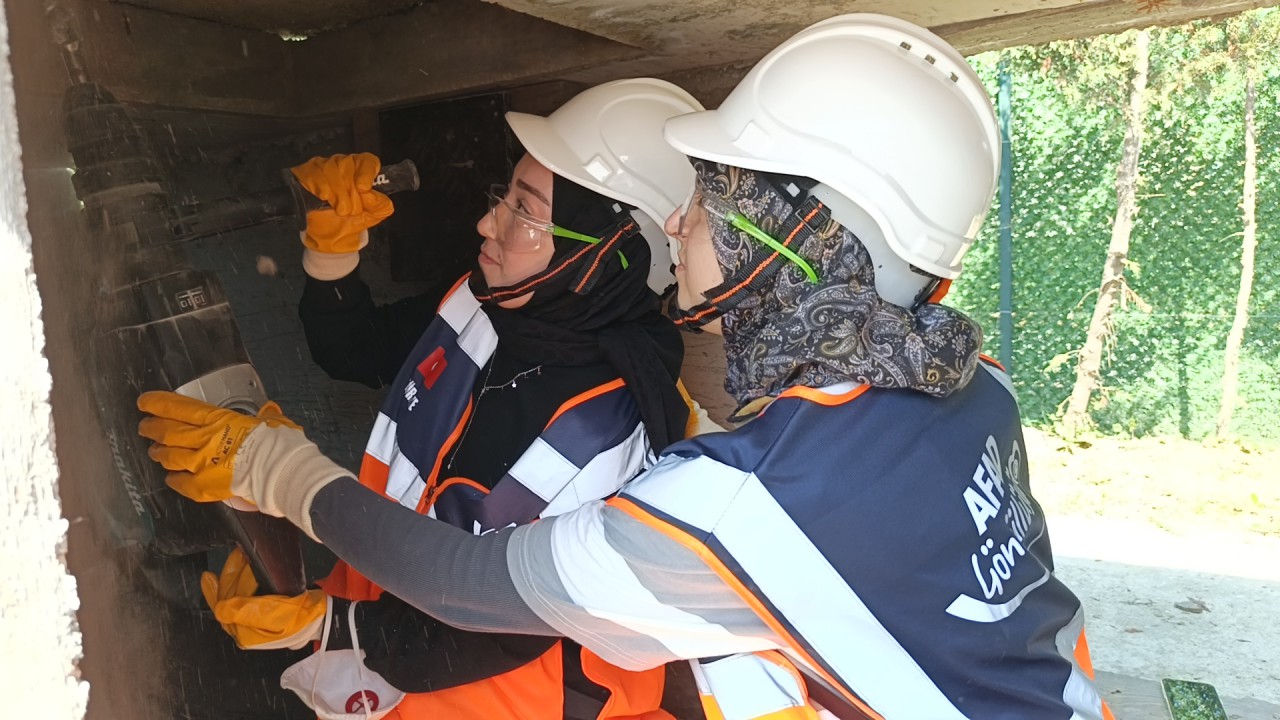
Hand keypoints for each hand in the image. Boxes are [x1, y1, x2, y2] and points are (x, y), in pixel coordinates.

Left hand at [137, 392, 299, 502]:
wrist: (280, 471)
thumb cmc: (278, 445)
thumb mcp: (273, 421)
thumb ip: (266, 416)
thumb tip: (270, 412)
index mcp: (217, 420)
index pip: (177, 407)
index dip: (157, 404)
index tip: (145, 402)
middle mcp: (203, 440)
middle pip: (166, 432)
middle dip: (151, 428)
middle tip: (145, 427)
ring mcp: (200, 464)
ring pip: (168, 456)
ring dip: (158, 453)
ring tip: (155, 451)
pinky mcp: (203, 486)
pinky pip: (179, 483)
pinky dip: (173, 480)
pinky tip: (171, 478)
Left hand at [203, 547, 326, 649]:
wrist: (321, 618)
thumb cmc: (302, 617)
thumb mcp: (276, 615)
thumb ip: (248, 612)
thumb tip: (221, 609)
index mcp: (245, 634)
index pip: (225, 607)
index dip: (219, 588)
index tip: (212, 574)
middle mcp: (243, 629)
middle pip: (228, 598)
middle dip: (231, 575)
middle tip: (237, 555)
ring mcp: (250, 620)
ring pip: (233, 593)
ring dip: (234, 573)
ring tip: (238, 557)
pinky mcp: (258, 611)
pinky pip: (241, 593)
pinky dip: (240, 578)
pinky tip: (241, 568)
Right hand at [291, 153, 394, 253]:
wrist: (320, 237)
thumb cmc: (346, 223)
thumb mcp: (368, 218)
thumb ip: (380, 207)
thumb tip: (372, 195)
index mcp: (362, 172)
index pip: (368, 160)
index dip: (367, 172)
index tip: (364, 188)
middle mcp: (343, 164)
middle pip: (350, 167)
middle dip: (352, 194)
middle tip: (349, 210)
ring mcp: (324, 165)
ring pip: (333, 170)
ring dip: (337, 196)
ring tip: (338, 209)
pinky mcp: (307, 170)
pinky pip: (317, 175)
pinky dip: (323, 192)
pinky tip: (322, 200)